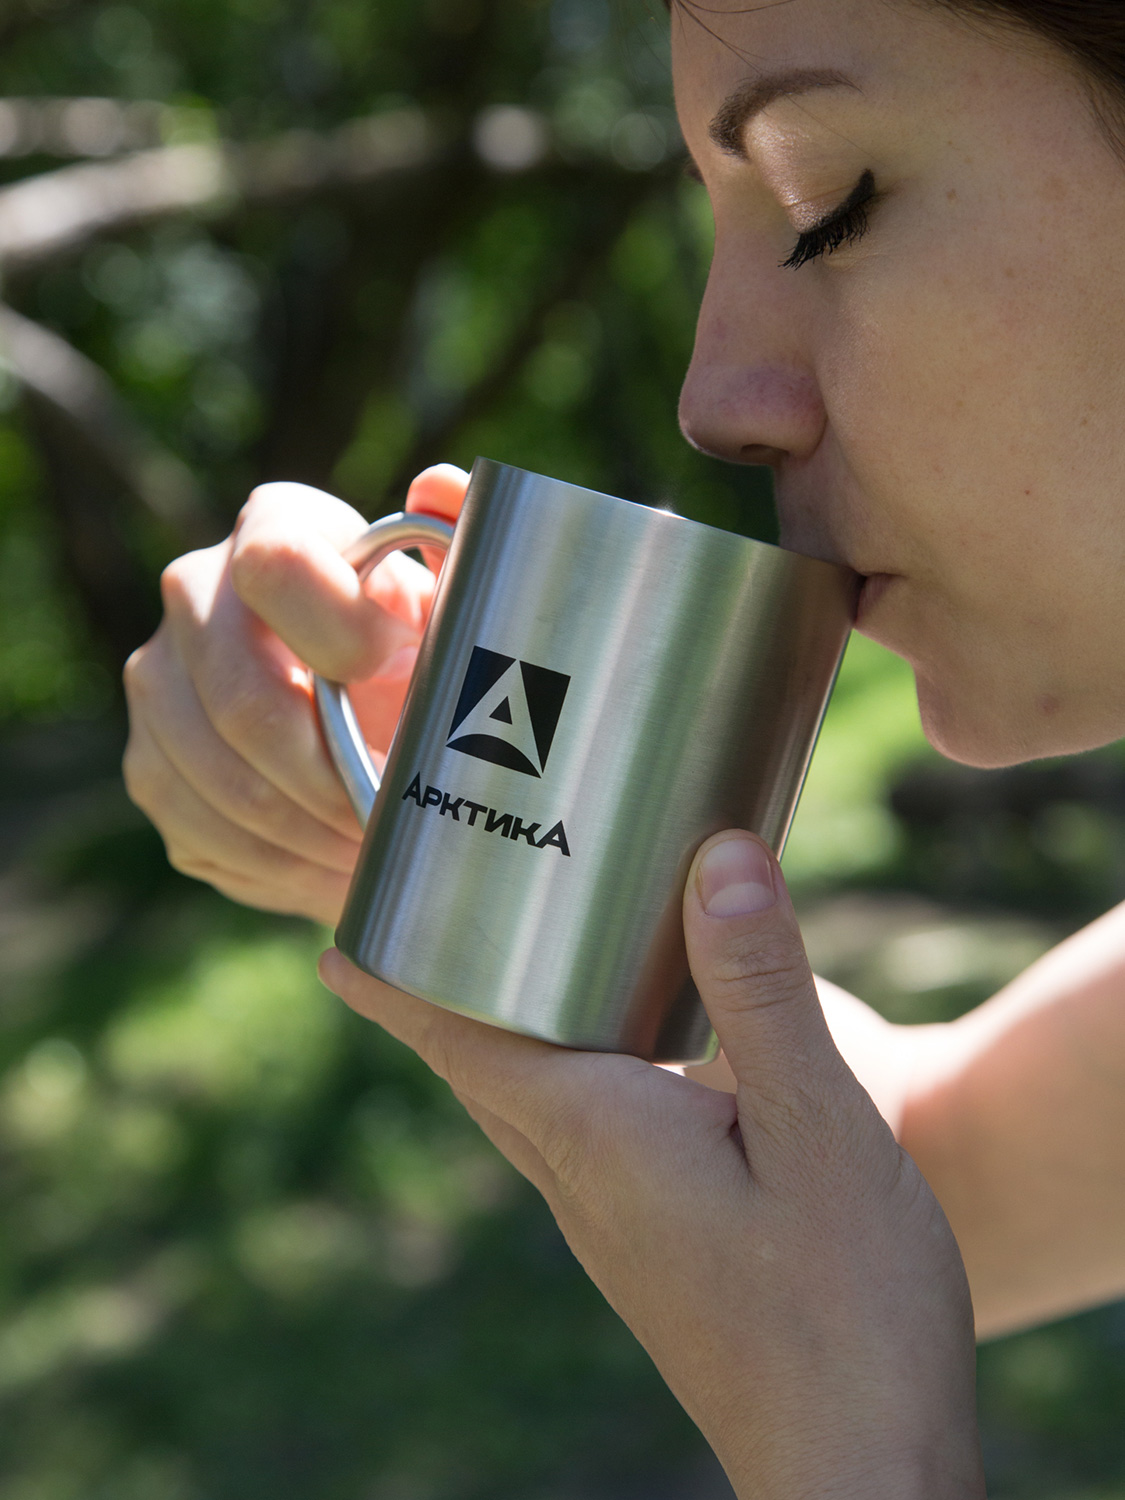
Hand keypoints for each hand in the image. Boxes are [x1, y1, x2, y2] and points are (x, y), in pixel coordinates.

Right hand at [123, 466, 468, 921]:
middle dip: (330, 774)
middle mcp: (194, 594)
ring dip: (311, 831)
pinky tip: (332, 864)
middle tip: (391, 811)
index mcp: (274, 531)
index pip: (274, 563)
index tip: (394, 668)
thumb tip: (436, 487)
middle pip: (240, 698)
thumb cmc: (425, 649)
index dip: (334, 625)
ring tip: (375, 848)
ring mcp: (158, 685)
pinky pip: (203, 832)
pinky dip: (280, 864)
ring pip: (220, 779)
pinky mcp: (150, 767)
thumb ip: (461, 539)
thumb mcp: (457, 597)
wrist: (371, 718)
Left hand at [319, 831, 984, 1498]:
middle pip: (479, 1072)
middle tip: (417, 928)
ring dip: (501, 1036)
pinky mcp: (656, 1252)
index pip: (460, 1042)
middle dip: (439, 999)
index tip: (337, 941)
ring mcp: (615, 1229)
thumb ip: (761, 988)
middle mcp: (582, 1184)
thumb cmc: (848, 1310)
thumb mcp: (820, 1126)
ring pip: (528, 1108)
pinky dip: (569, 1075)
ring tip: (505, 975)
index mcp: (596, 1137)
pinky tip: (626, 1065)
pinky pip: (581, 1139)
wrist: (862, 1475)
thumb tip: (715, 857)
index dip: (395, 985)